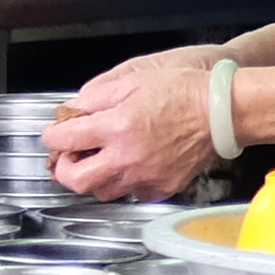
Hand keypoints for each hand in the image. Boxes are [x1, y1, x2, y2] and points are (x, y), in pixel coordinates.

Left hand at [50, 47, 226, 201]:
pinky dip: (128, 184)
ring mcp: (146, 175)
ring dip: (95, 177)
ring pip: (102, 192)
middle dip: (64, 168)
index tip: (55, 134)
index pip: (63, 139)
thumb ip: (97, 96)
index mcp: (115, 126)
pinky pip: (135, 194)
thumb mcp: (134, 79)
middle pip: (75, 180)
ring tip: (102, 162)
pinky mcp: (164, 185)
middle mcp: (126, 156)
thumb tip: (75, 110)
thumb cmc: (185, 91)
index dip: (52, 135)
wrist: (223, 111)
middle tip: (70, 158)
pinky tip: (133, 168)